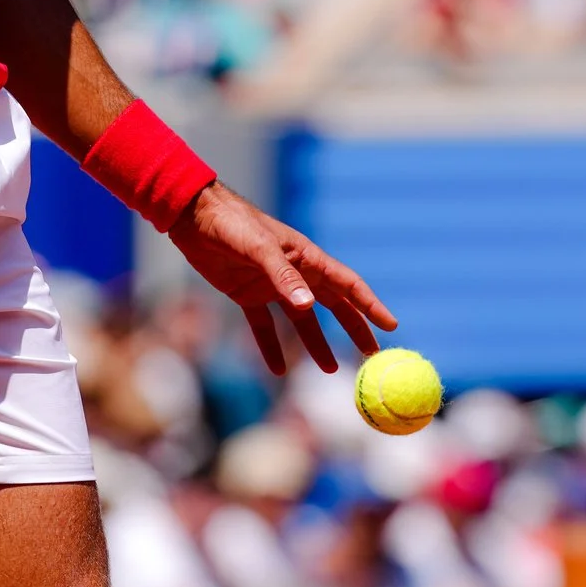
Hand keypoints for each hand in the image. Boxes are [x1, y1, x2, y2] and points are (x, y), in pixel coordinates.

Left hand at [168, 181, 396, 375]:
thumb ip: (283, 277)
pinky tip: (278, 370)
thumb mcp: (258, 248)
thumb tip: (308, 306)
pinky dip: (271, 348)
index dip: (371, 306)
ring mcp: (272, 285)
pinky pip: (265, 327)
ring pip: (302, 321)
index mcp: (307, 258)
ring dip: (317, 345)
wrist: (193, 215)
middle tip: (371, 356)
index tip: (392, 325)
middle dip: (354, 330)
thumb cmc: (231, 224)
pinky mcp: (247, 295)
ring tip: (329, 370)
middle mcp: (295, 273)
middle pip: (334, 306)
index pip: (348, 285)